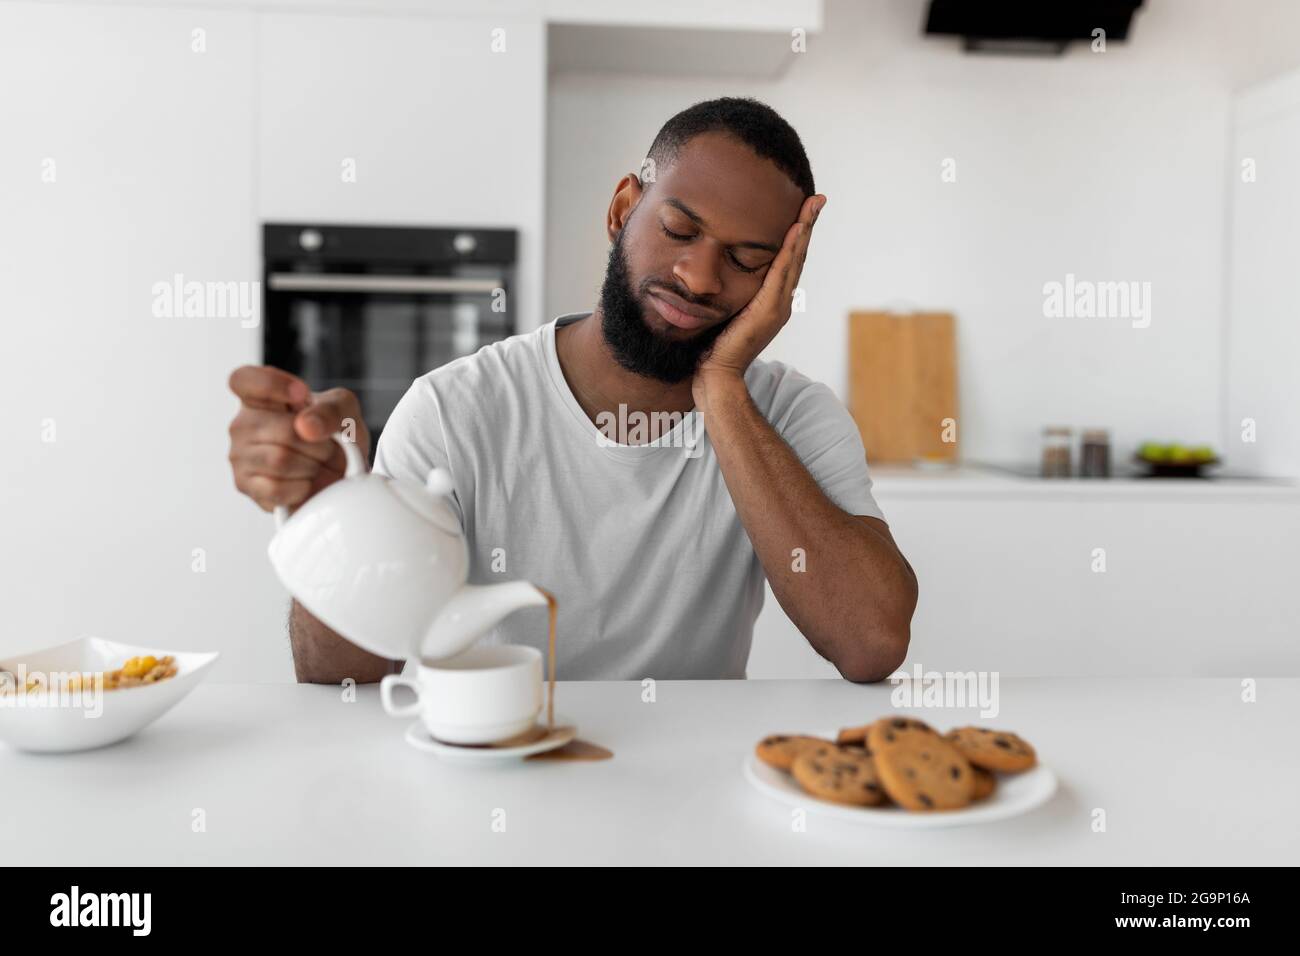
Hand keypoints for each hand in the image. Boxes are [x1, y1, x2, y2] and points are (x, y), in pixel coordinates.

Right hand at [227, 366, 368, 513]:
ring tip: (315, 464)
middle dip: (317, 444)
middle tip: (326, 447)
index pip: (243, 380)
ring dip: (312, 466)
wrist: (339, 474)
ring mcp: (239, 456)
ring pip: (280, 460)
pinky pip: (276, 488)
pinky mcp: (245, 486)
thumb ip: (330, 410)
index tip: (302, 395)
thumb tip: (305, 426)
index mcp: (260, 397)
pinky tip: (304, 482)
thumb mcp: (344, 410)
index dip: (272, 385)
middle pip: (283, 431)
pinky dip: (301, 488)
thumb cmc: (334, 435)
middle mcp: (243, 424)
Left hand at [693, 193, 825, 400]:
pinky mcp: (768, 310)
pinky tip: (796, 229)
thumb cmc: (715, 347)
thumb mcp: (727, 310)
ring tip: (812, 206)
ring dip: (804, 230)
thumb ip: (733, 294)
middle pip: (798, 255)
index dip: (797, 235)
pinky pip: (781, 272)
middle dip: (808, 225)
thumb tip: (720, 274)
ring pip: (795, 260)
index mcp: (772, 301)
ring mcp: (778, 306)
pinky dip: (791, 249)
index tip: (803, 210)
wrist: (717, 374)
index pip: (788, 261)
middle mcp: (781, 302)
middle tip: (817, 198)